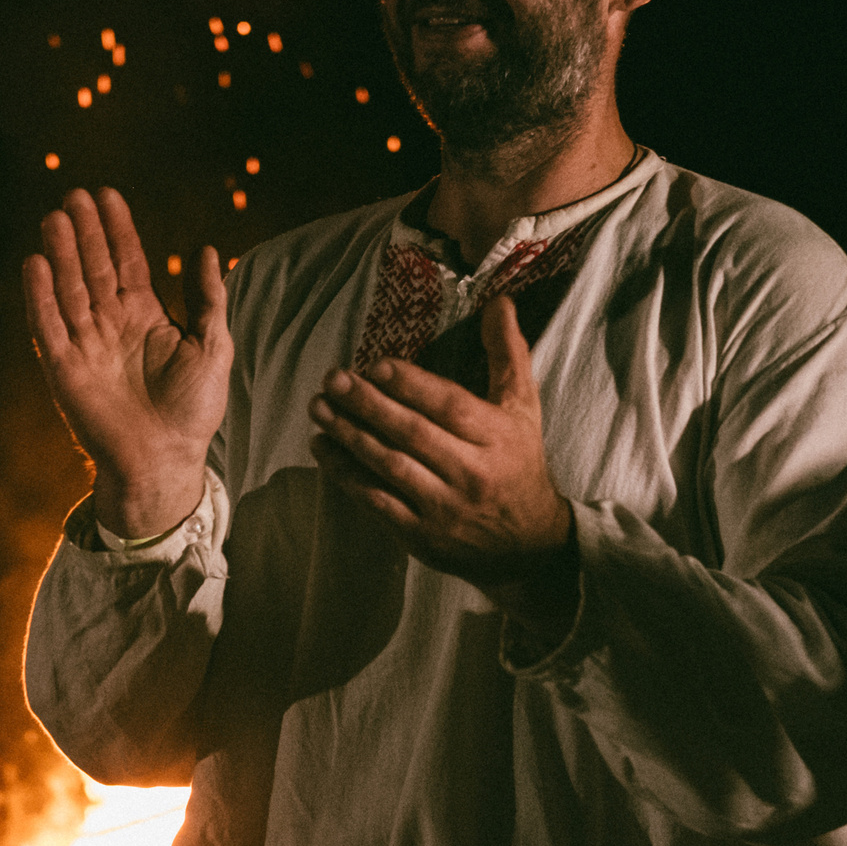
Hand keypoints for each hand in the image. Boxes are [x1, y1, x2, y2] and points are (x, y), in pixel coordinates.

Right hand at [24, 187, 229, 535]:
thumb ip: (207, 299)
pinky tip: (35, 264)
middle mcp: (111, 324)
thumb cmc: (194, 409)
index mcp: (145, 316)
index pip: (127, 261)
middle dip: (84, 232)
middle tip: (75, 196)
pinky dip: (41, 297)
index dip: (117, 229)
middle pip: (93, 267)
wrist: (165, 459)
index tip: (107, 196)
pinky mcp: (63, 369)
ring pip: (69, 289)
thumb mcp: (213, 346)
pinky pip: (49, 326)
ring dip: (60, 254)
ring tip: (54, 218)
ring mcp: (85, 344)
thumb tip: (208, 249)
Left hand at [307, 296, 572, 589]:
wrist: (526, 544)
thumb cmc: (519, 463)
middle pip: (412, 434)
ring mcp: (444, 507)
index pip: (449, 406)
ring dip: (349, 435)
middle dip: (368, 405)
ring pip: (389, 466)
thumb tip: (498, 301)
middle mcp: (471, 473)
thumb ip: (508, 353)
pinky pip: (377, 500)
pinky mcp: (421, 534)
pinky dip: (346, 474)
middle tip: (333, 379)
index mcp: (496, 437)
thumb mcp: (523, 407)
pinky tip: (323, 449)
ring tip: (319, 407)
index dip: (411, 385)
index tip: (376, 365)